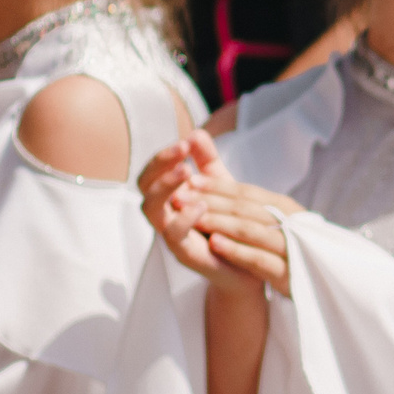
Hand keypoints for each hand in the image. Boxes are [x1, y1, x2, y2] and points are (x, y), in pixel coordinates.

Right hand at [142, 132, 236, 285]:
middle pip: (144, 187)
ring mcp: (171, 235)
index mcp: (170, 197)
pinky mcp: (185, 253)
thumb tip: (196, 132)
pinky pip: (173, 235)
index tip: (185, 142)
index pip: (153, 172)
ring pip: (151, 209)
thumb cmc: (229, 222)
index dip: (164, 156)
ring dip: (166, 187)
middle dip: (159, 165)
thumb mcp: (221, 186)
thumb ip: (208, 161)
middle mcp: (165, 215)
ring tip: (187, 172)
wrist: (249, 262)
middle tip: (181, 150)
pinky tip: (202, 205)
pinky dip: (184, 217)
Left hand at [172, 182, 303, 298]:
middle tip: (181, 199)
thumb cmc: (281, 246)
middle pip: (245, 208)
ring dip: (220, 223)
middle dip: (211, 202)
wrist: (313, 284)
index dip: (217, 186)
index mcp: (284, 207)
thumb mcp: (267, 218)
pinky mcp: (286, 273)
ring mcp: (290, 248)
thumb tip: (203, 154)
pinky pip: (258, 258)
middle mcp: (290, 222)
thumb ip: (240, 195)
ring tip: (194, 218)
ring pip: (251, 230)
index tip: (190, 181)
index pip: (246, 192)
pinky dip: (236, 250)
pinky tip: (214, 244)